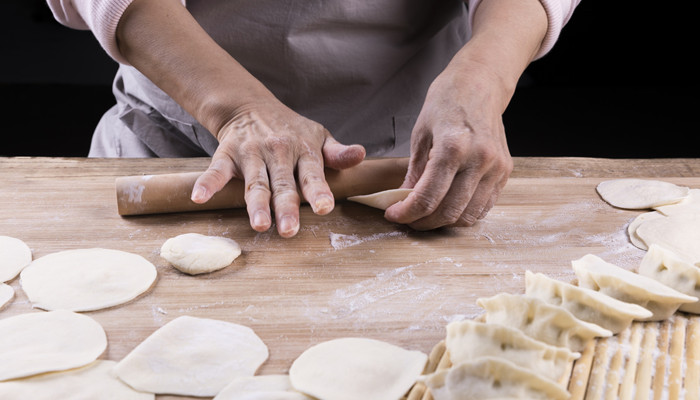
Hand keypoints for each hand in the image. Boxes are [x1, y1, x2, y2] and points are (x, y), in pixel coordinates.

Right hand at [191, 100, 364, 237]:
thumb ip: (338, 153)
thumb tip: (360, 155)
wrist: (251, 106)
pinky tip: (199, 197)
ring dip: (255, 204)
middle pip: (283, 184)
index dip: (318, 191)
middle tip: (290, 230)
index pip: (313, 174)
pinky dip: (206, 183)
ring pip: (254, 183)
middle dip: (286, 207)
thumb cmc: (292, 130)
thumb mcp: (319, 136)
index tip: (324, 208)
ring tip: (259, 225)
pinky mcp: (227, 155)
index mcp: (303, 151)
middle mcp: (278, 152)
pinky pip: (216, 171)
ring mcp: (251, 154)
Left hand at [384, 61, 512, 229]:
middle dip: (423, 222)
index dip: (406, 213)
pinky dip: (463, 213)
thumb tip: (402, 201)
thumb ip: (414, 171)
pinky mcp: (505, 172)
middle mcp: (479, 160)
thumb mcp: (421, 133)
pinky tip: (447, 206)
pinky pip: (483, 207)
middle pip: (448, 211)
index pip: (428, 197)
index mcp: (453, 147)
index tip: (393, 215)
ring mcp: (496, 168)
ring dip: (443, 222)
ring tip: (425, 214)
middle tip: (407, 218)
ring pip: (467, 215)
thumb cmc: (447, 102)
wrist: (481, 84)